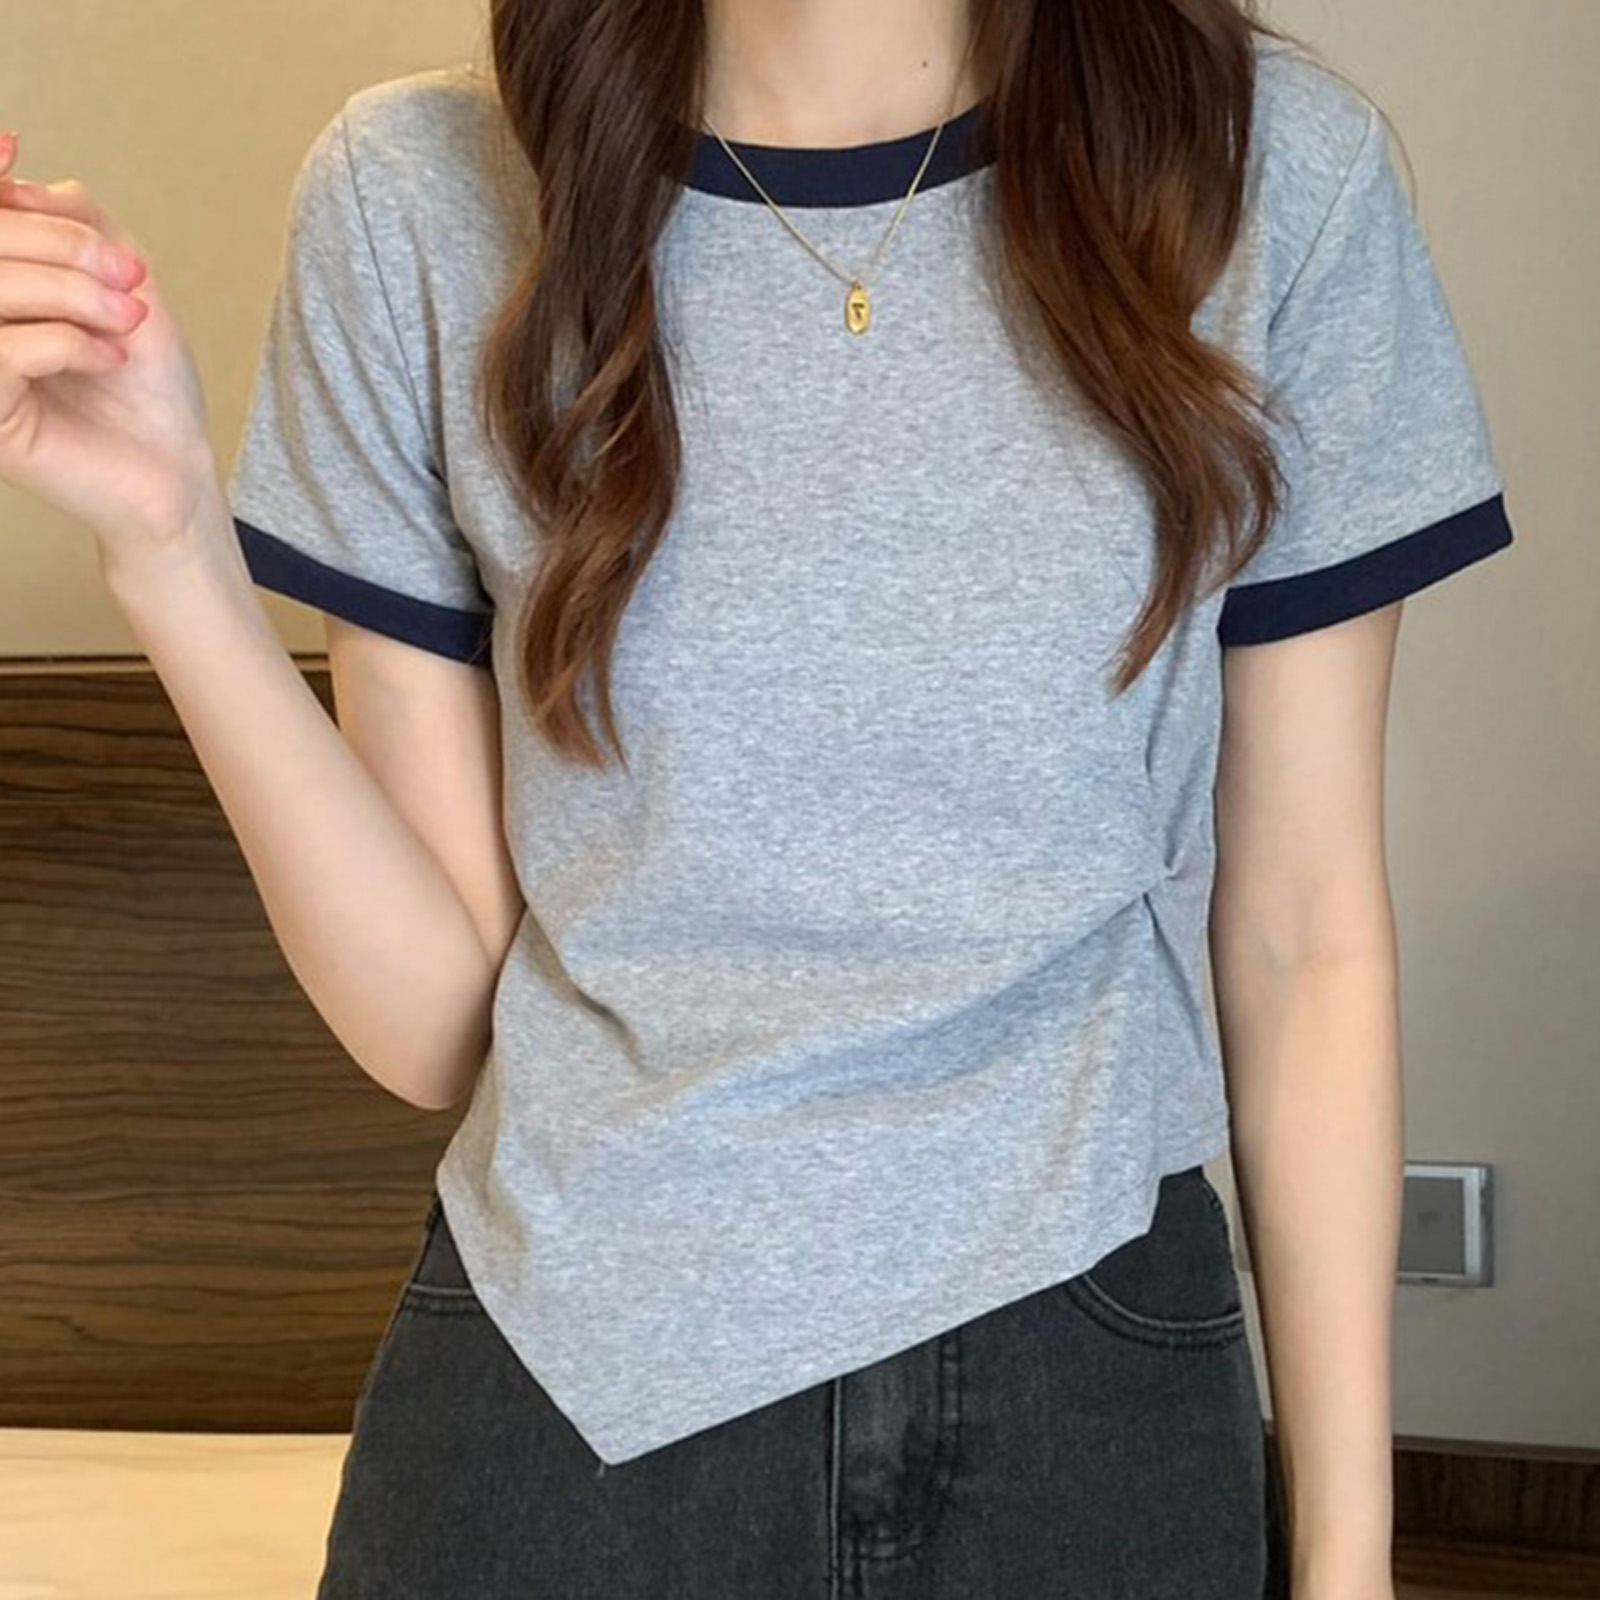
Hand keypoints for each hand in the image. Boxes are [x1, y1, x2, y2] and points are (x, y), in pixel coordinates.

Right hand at [0, 129, 218, 560]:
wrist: (176, 465)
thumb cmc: (146, 381)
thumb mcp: (120, 281)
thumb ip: (72, 220)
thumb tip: (16, 178)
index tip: (12, 148)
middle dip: (57, 243)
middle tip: (127, 275)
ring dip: (70, 292)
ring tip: (129, 319)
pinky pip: (5, 350)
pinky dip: (67, 340)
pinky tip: (109, 358)